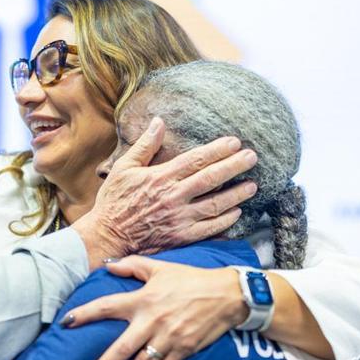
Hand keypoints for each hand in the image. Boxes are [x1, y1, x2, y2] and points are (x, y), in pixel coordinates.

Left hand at [63, 257, 244, 359]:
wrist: (227, 295)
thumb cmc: (191, 280)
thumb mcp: (161, 268)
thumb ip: (132, 267)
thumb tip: (108, 266)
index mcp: (143, 299)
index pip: (107, 307)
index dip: (84, 314)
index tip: (66, 323)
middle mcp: (152, 321)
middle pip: (121, 348)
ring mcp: (168, 339)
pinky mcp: (183, 351)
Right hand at [70, 117, 257, 266]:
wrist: (106, 237)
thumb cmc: (113, 201)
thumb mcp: (123, 167)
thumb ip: (145, 145)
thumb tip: (159, 122)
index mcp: (162, 177)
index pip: (196, 159)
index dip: (218, 150)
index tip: (235, 143)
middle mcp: (174, 197)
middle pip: (212, 178)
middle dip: (235, 166)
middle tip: (253, 158)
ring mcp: (179, 219)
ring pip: (216, 204)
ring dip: (236, 194)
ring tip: (252, 186)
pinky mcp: (181, 237)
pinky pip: (209, 229)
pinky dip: (225, 221)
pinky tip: (236, 213)